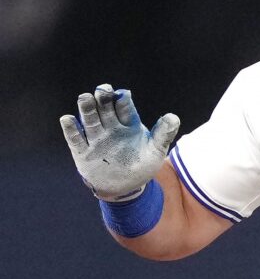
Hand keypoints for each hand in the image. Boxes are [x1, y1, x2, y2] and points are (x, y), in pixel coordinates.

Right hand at [60, 84, 179, 200]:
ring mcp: (96, 138)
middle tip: (103, 90)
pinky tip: (68, 119)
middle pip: (105, 109)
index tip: (123, 95)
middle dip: (103, 99)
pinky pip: (75, 139)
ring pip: (90, 119)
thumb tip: (173, 117)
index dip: (123, 100)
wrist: (125, 188)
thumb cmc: (142, 165)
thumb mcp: (156, 151)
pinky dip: (71, 129)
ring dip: (87, 108)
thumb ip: (163, 134)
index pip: (125, 108)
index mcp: (129, 124)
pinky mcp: (83, 152)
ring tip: (85, 97)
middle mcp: (111, 127)